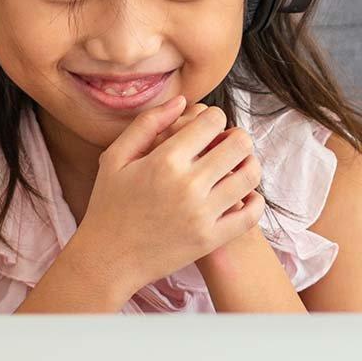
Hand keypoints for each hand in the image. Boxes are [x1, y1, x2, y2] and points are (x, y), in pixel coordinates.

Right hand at [66, 97, 266, 282]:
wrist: (107, 259)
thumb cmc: (108, 205)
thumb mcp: (115, 158)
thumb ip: (147, 124)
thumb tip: (182, 101)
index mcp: (164, 161)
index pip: (213, 121)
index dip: (215, 118)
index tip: (210, 126)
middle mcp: (187, 185)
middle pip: (239, 144)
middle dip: (237, 137)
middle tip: (228, 143)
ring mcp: (202, 214)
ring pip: (250, 175)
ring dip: (249, 164)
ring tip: (238, 166)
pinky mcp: (211, 239)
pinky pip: (251, 213)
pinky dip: (254, 199)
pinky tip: (243, 195)